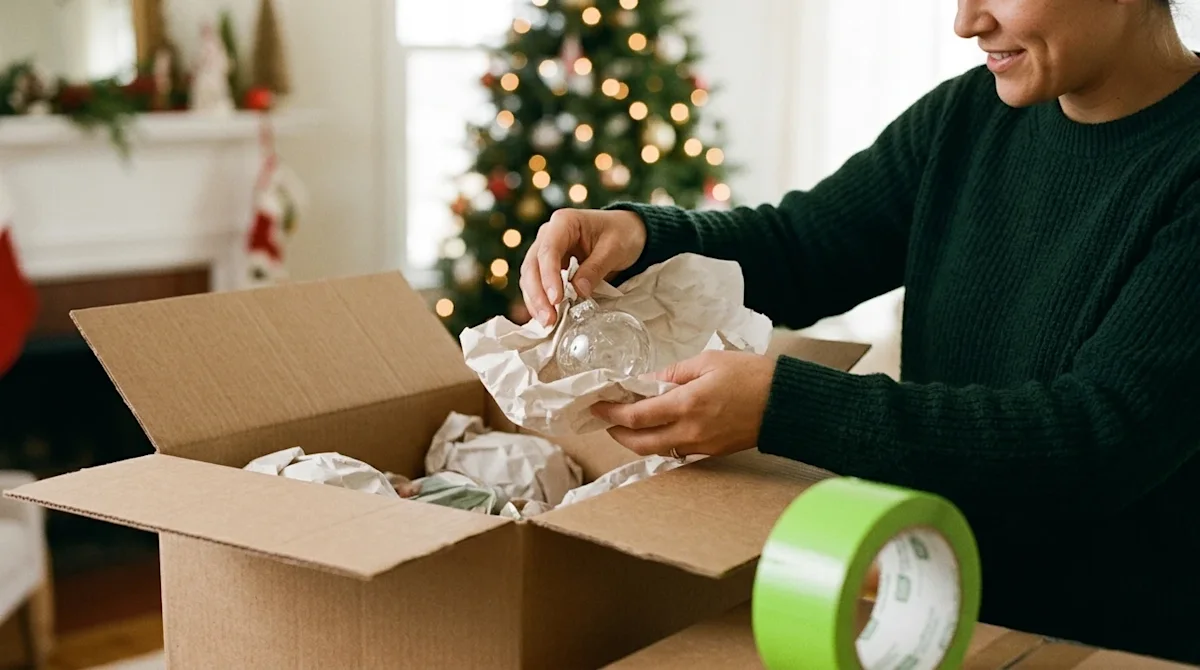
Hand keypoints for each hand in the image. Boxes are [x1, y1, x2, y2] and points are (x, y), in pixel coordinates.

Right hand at [520, 208, 646, 325]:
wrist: (627, 231)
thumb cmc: (622, 234)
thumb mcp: (614, 249)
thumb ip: (595, 269)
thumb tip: (579, 292)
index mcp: (564, 222)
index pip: (548, 250)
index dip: (549, 276)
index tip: (556, 299)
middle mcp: (548, 234)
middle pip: (532, 265)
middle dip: (538, 294)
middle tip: (548, 319)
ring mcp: (546, 250)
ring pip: (530, 277)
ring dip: (535, 301)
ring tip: (548, 323)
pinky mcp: (549, 266)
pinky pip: (537, 284)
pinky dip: (540, 301)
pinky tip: (546, 317)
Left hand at [591, 351, 776, 457]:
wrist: (785, 404)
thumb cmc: (751, 376)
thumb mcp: (708, 361)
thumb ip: (673, 372)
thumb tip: (647, 380)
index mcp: (686, 405)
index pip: (636, 416)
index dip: (611, 413)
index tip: (597, 405)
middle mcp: (690, 431)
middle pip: (639, 442)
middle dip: (617, 433)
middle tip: (606, 420)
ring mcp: (700, 446)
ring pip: (656, 450)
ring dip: (637, 440)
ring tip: (628, 424)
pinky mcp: (711, 452)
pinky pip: (676, 451)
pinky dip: (659, 442)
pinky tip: (657, 428)